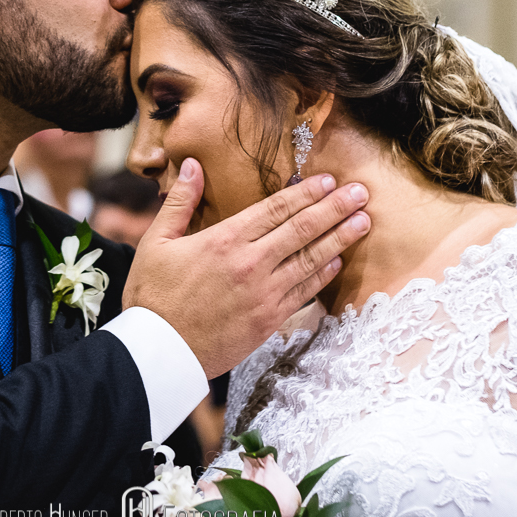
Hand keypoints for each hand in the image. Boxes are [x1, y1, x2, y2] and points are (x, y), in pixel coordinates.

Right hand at [121, 158, 369, 377]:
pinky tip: (338, 261)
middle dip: (335, 208)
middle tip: (361, 192)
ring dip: (340, 238)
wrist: (158, 352)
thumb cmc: (152, 296)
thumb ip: (180, 202)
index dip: (306, 193)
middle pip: (302, 229)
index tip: (329, 180)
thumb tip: (192, 164)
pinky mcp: (268, 320)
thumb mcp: (156, 242)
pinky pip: (304, 293)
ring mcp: (263, 293)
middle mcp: (250, 263)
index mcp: (224, 240)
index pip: (276, 209)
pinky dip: (323, 275)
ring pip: (311, 260)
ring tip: (364, 221)